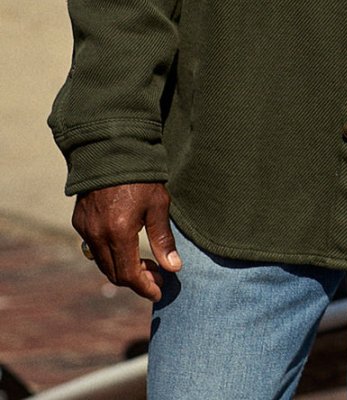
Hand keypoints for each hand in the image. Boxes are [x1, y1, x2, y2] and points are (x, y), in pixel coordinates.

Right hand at [72, 182, 180, 300]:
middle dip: (137, 280)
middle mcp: (97, 236)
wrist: (112, 149)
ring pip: (103, 263)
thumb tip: (174, 267)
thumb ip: (163, 238)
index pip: (129, 274)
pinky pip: (93, 247)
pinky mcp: (79, 221)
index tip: (160, 290)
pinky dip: (110, 254)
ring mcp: (85, 229)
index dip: (145, 286)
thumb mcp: (158, 205)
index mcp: (119, 233)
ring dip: (123, 268)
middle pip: (114, 273)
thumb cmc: (141, 176)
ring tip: (145, 262)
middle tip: (158, 275)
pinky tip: (127, 246)